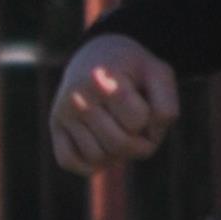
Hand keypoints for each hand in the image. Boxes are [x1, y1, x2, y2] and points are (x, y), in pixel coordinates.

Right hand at [48, 33, 178, 175]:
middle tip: (141, 128)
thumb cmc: (135, 70)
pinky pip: (68, 161)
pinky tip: (102, 148)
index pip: (138, 120)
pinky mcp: (54, 125)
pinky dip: (89, 164)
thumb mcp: (160, 75)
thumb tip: (144, 142)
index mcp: (103, 77)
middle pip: (119, 145)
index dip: (154, 121)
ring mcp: (62, 112)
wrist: (98, 55)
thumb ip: (166, 108)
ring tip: (121, 131)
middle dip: (140, 144)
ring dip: (118, 154)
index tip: (149, 106)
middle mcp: (77, 95)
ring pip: (98, 158)